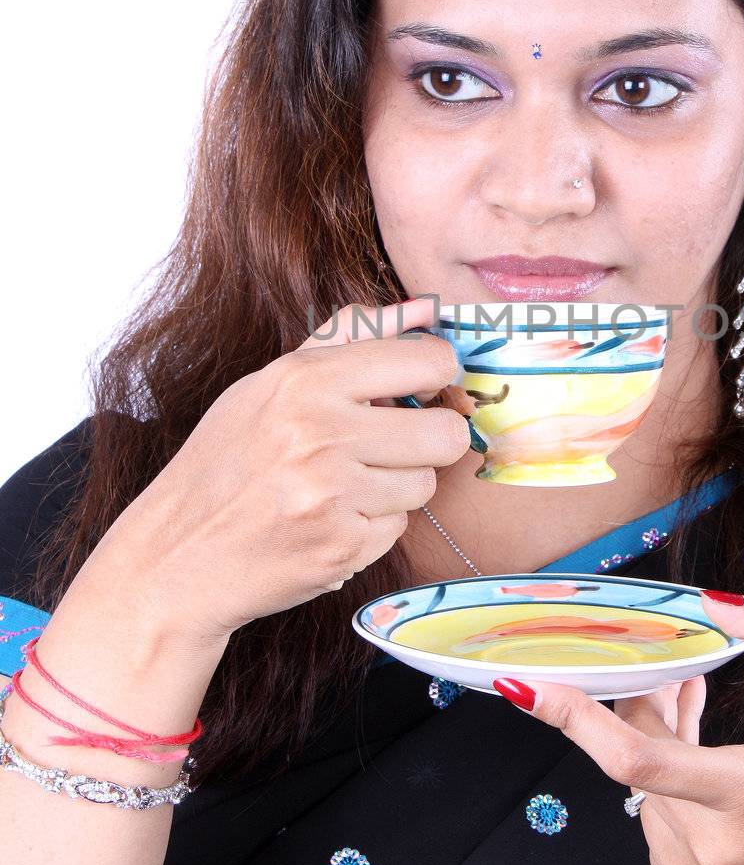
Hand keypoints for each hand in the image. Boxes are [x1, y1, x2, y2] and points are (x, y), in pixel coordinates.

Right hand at [90, 296, 471, 644]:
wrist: (175, 556)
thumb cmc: (225, 463)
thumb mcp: (270, 384)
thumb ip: (351, 337)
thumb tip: (426, 308)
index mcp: (304, 380)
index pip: (430, 361)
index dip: (438, 377)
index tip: (421, 389)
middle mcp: (321, 433)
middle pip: (446, 432)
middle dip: (430, 439)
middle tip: (394, 444)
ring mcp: (332, 495)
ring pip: (425, 483)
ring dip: (396, 486)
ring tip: (344, 486)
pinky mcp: (342, 548)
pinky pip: (399, 528)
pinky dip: (371, 526)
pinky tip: (328, 520)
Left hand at [493, 587, 743, 864]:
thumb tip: (719, 601)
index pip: (640, 759)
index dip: (577, 718)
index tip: (529, 688)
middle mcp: (711, 844)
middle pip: (637, 751)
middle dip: (645, 699)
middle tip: (676, 668)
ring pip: (640, 778)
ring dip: (657, 737)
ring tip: (697, 707)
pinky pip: (650, 810)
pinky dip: (664, 778)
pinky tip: (701, 763)